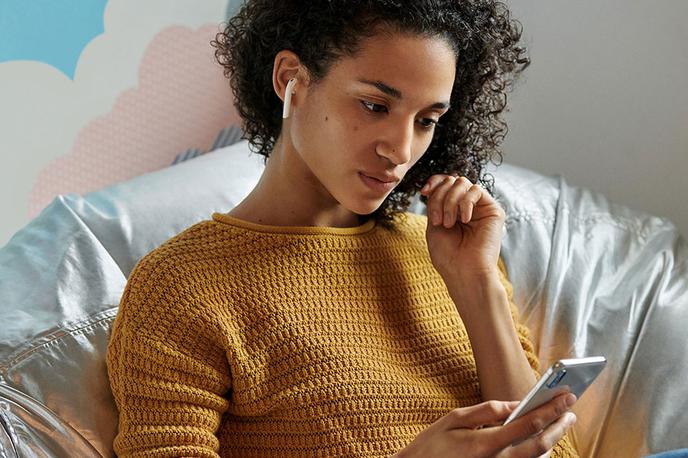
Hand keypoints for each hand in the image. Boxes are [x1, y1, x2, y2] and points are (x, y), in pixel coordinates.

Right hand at [393, 393, 576, 457]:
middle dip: (559, 426)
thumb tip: (513, 404)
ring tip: (561, 424)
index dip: (550, 409)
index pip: (527, 424)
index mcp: (486, 443)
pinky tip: (542, 442)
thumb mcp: (454, 418)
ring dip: (552, 440)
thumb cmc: (433, 445)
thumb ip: (486, 410)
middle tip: (571, 411)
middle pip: (540, 444)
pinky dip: (537, 453)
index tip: (566, 397)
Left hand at [420, 175, 505, 280]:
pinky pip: (476, 190)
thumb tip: (440, 181)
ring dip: (449, 201)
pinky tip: (464, 220)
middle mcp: (467, 206)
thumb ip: (436, 201)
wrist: (464, 272)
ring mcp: (480, 208)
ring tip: (448, 223)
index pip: (444, 183)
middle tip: (438, 221)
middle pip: (451, 181)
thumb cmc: (447, 255)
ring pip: (462, 182)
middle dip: (439, 197)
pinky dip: (465, 203)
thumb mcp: (433, 224)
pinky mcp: (493, 210)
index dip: (434, 182)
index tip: (424, 192)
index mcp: (452, 209)